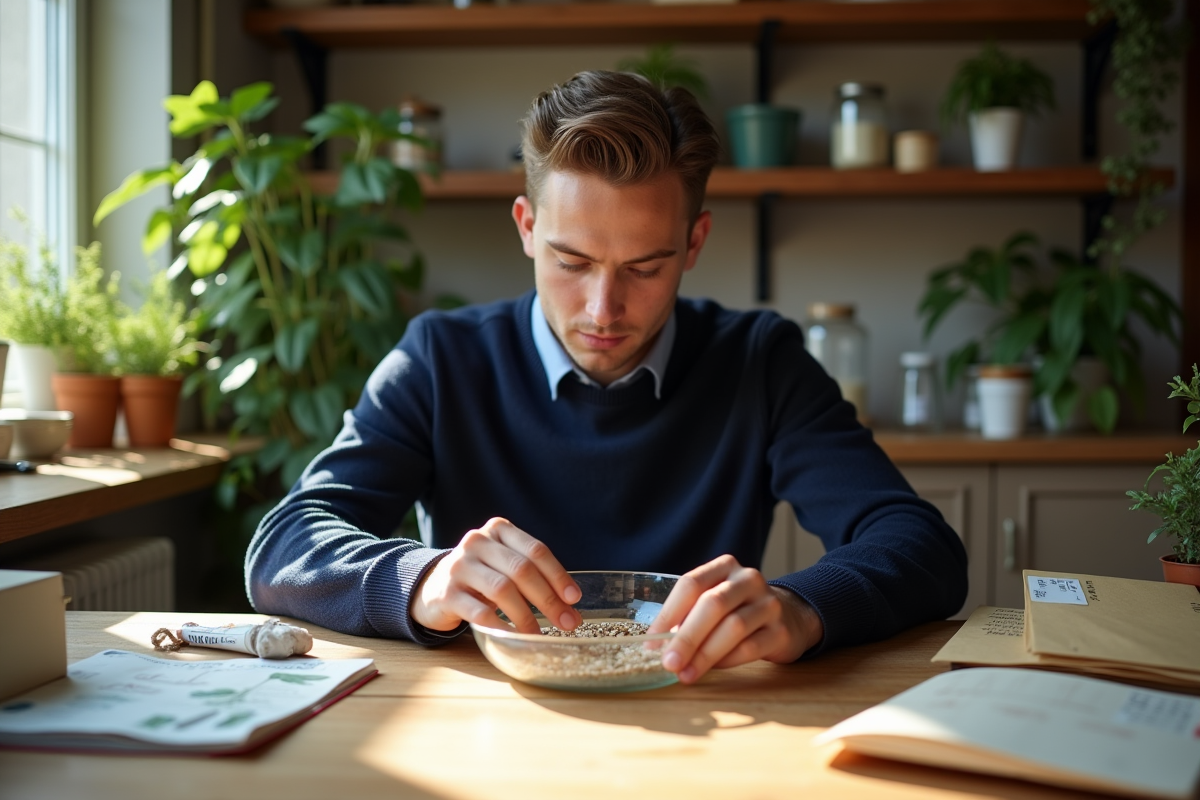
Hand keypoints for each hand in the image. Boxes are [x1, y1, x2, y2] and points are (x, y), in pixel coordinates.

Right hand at [411, 517, 582, 634]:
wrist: (432, 589)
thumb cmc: (480, 578)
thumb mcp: (504, 566)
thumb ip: (533, 577)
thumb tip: (570, 608)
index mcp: (497, 530)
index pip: (535, 550)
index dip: (558, 575)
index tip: (574, 599)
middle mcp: (477, 542)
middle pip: (521, 569)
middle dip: (548, 598)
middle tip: (566, 622)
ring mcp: (458, 566)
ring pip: (502, 588)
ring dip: (526, 615)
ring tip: (539, 634)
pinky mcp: (446, 593)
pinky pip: (480, 612)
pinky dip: (501, 626)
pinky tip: (515, 637)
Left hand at [647, 555, 823, 683]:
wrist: (790, 618)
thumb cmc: (739, 611)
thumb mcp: (715, 602)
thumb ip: (690, 616)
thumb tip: (658, 646)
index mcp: (725, 567)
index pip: (692, 584)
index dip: (669, 613)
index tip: (651, 642)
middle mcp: (748, 579)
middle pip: (713, 604)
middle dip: (687, 636)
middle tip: (669, 662)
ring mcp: (769, 604)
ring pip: (733, 627)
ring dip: (705, 654)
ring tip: (686, 674)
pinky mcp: (782, 631)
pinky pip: (750, 647)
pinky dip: (727, 661)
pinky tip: (713, 669)